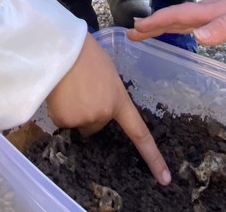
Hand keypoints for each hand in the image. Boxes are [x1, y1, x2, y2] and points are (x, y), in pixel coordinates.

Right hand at [46, 34, 170, 185]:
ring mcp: (85, 119)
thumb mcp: (109, 74)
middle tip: (82, 89)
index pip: (140, 134)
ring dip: (74, 111)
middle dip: (90, 112)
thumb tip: (99, 106)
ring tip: (70, 88)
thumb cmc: (87, 54)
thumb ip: (110, 95)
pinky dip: (60, 110)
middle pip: (96, 126)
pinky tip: (60, 93)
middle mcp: (104, 114)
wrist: (62, 48)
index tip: (165, 178)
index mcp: (119, 101)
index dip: (153, 157)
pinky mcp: (65, 120)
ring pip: (79, 123)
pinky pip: (63, 121)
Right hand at [129, 0, 225, 46]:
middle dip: (152, 24)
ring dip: (161, 24)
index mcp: (210, 12)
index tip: (137, 28)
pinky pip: (191, 22)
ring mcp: (214, 14)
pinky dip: (177, 25)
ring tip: (143, 31)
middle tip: (130, 33)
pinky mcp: (220, 18)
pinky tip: (175, 30)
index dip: (157, 22)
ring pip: (181, 19)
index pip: (177, 15)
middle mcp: (208, 11)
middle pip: (174, 16)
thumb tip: (197, 36)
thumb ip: (224, 29)